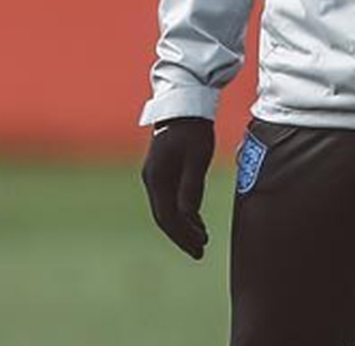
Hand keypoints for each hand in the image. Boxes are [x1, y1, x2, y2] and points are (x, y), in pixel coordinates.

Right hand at [141, 117, 214, 258]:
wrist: (184, 104)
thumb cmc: (193, 129)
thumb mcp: (197, 158)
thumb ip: (191, 186)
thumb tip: (187, 216)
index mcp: (157, 178)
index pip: (167, 217)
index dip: (182, 236)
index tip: (198, 249)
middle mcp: (152, 180)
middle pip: (165, 216)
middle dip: (182, 235)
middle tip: (200, 251)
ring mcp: (157, 175)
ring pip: (168, 209)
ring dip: (184, 225)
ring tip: (201, 240)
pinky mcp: (165, 171)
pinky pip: (171, 198)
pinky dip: (184, 212)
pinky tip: (196, 221)